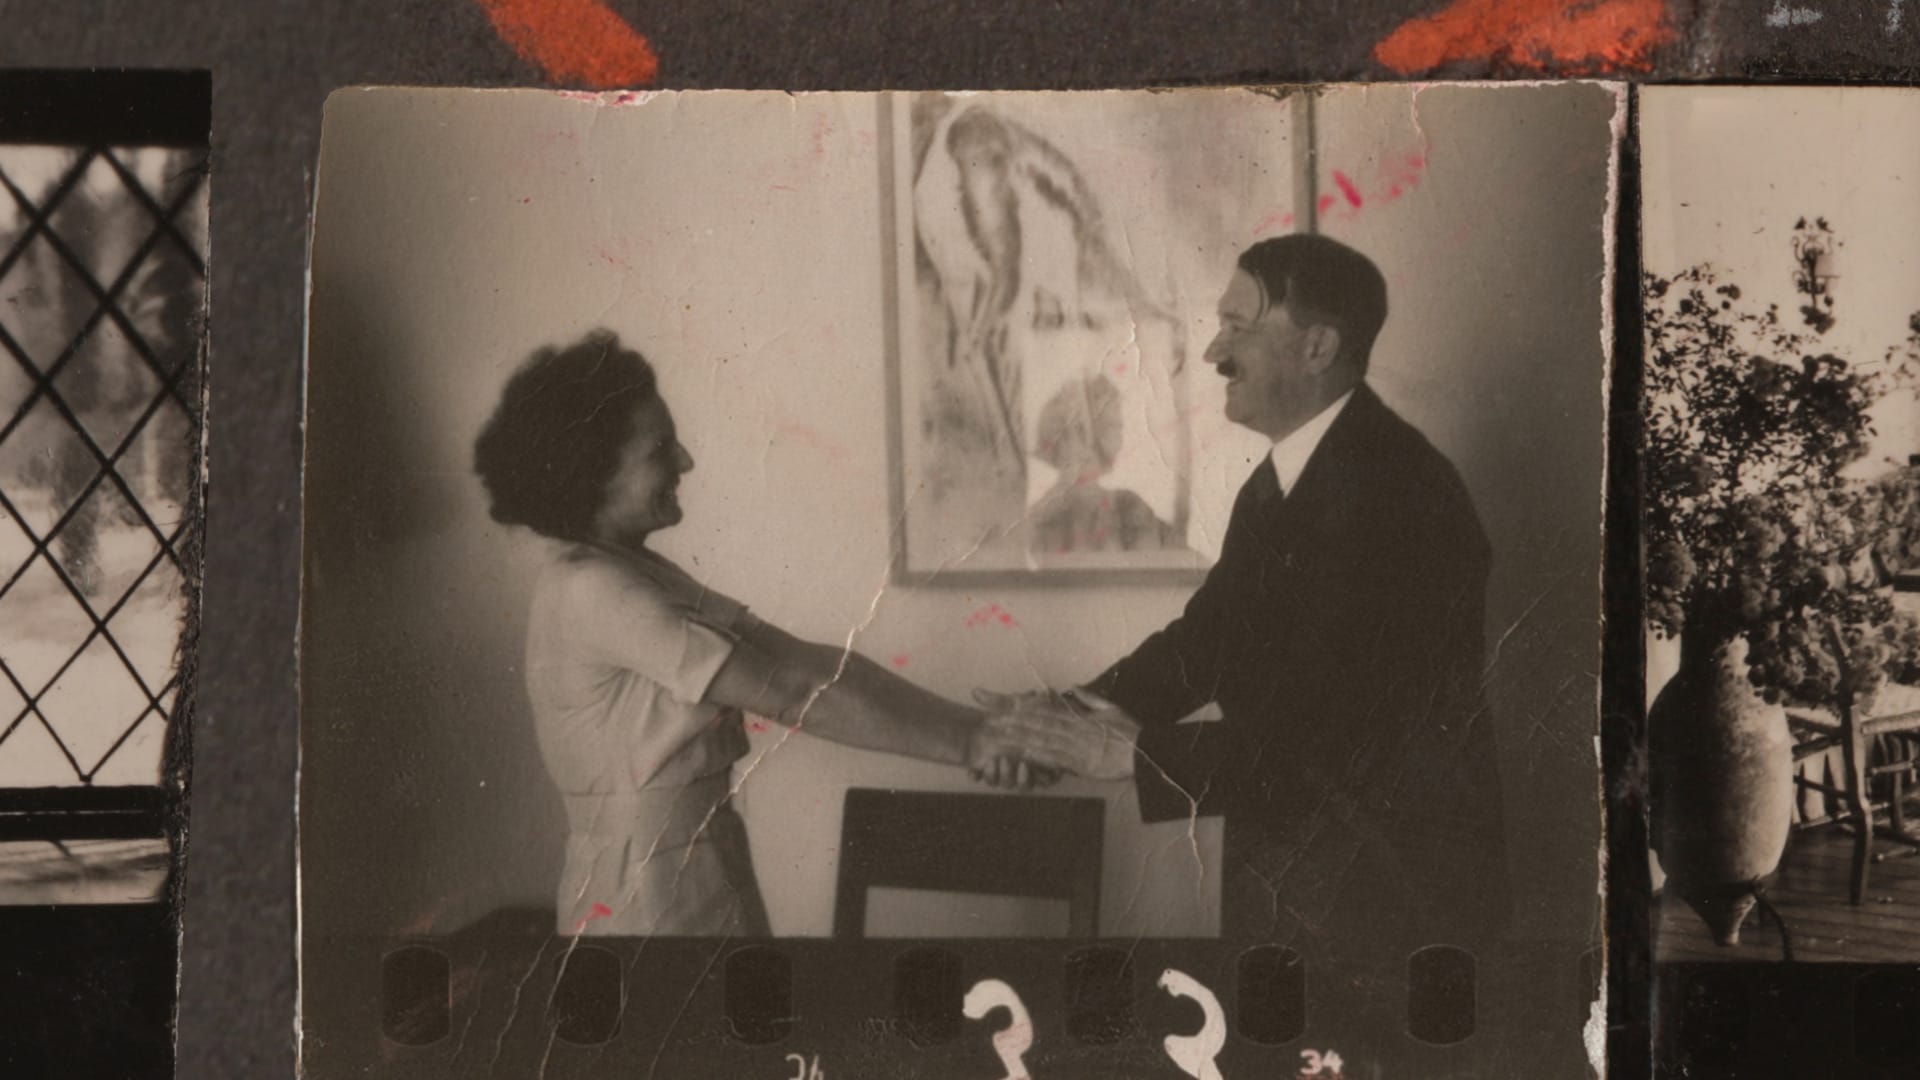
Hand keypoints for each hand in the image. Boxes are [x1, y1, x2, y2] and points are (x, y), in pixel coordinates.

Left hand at [972, 688, 1141, 780]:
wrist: (1145, 753)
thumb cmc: (1130, 732)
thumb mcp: (1110, 709)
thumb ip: (1089, 699)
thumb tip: (1073, 687)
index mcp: (1074, 715)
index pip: (1039, 706)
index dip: (1016, 701)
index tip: (998, 699)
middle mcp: (1069, 728)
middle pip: (1033, 720)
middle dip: (1008, 715)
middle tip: (984, 710)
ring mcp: (1071, 746)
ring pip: (1038, 738)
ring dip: (1014, 735)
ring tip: (993, 731)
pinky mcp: (1077, 764)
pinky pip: (1052, 760)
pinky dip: (1034, 756)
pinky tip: (1018, 754)